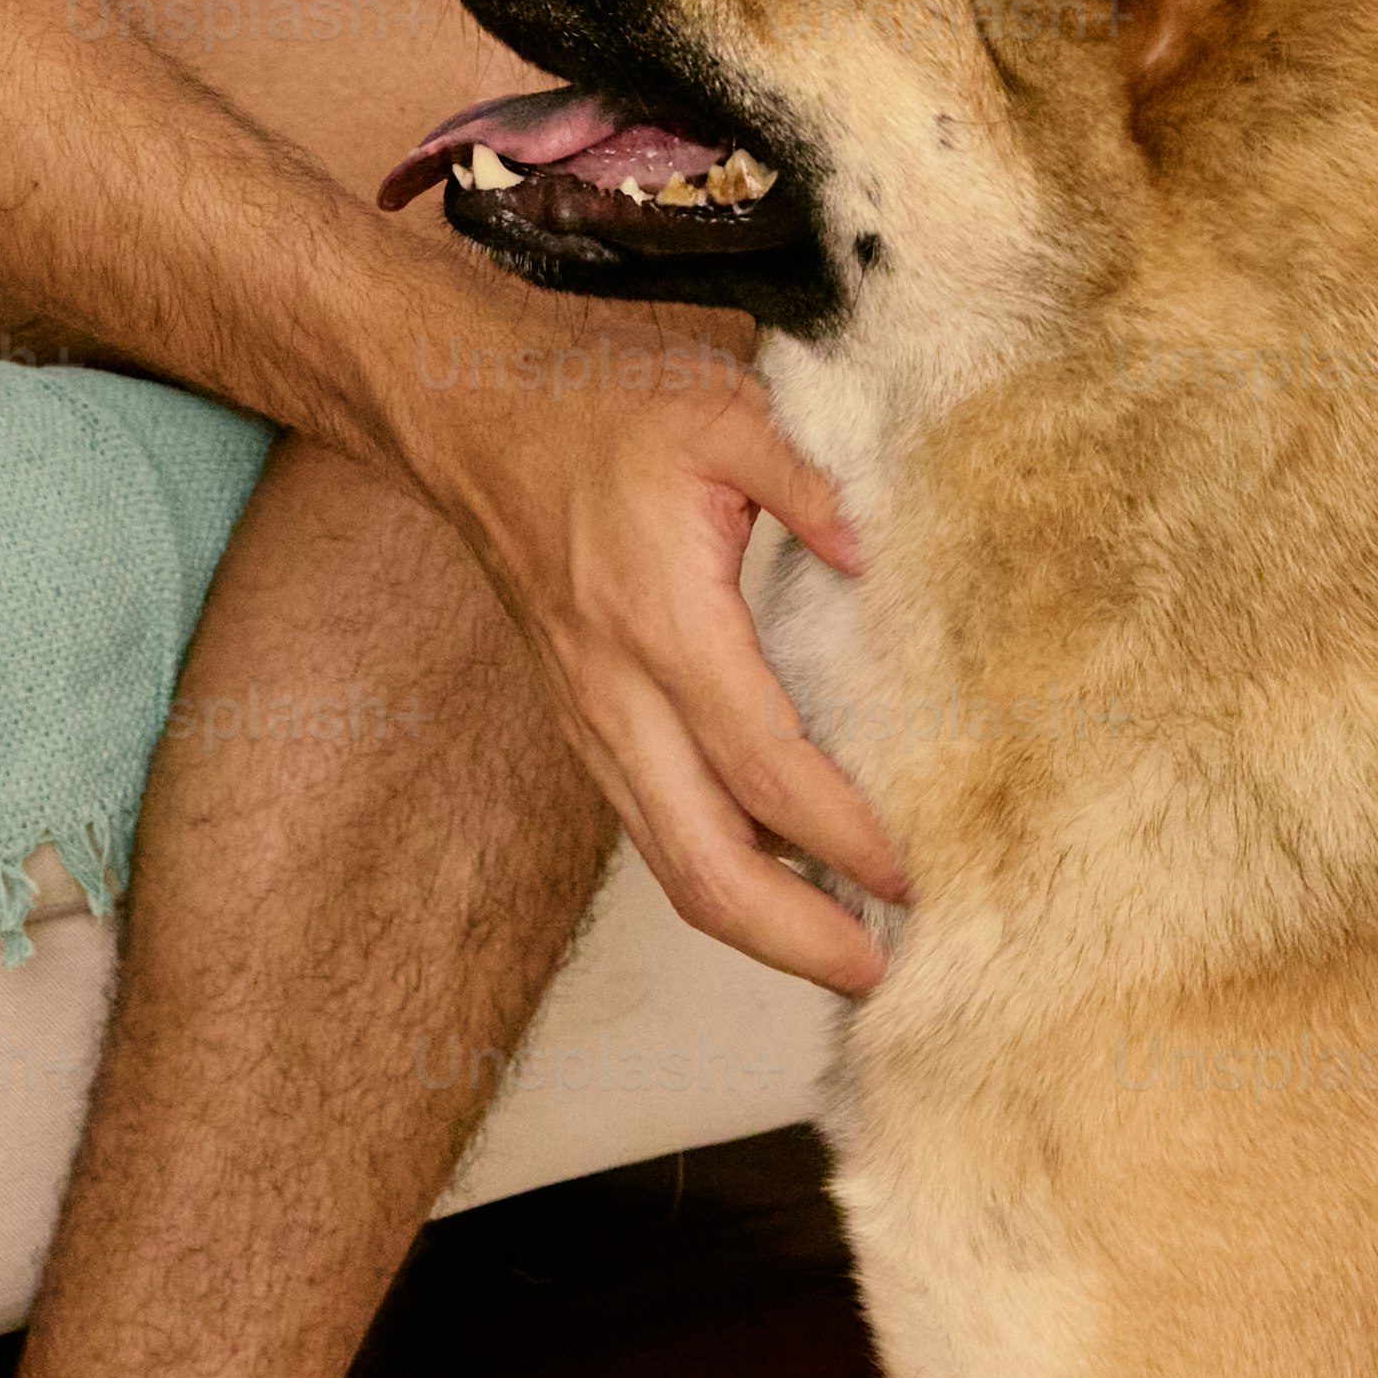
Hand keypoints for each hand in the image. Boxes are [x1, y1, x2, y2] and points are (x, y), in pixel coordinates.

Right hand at [397, 316, 910, 993]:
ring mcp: (591, 720)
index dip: (839, 833)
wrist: (470, 421)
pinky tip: (781, 880)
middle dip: (792, 937)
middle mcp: (617, 693)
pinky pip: (652, 830)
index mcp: (660, 620)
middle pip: (702, 865)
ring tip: (842, 948)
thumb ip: (806, 478)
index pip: (761, 765)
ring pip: (669, 866)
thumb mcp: (718, 409)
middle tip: (877, 969)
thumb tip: (873, 554)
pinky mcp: (585, 724)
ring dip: (756, 925)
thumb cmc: (595, 409)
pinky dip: (718, 875)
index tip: (908, 872)